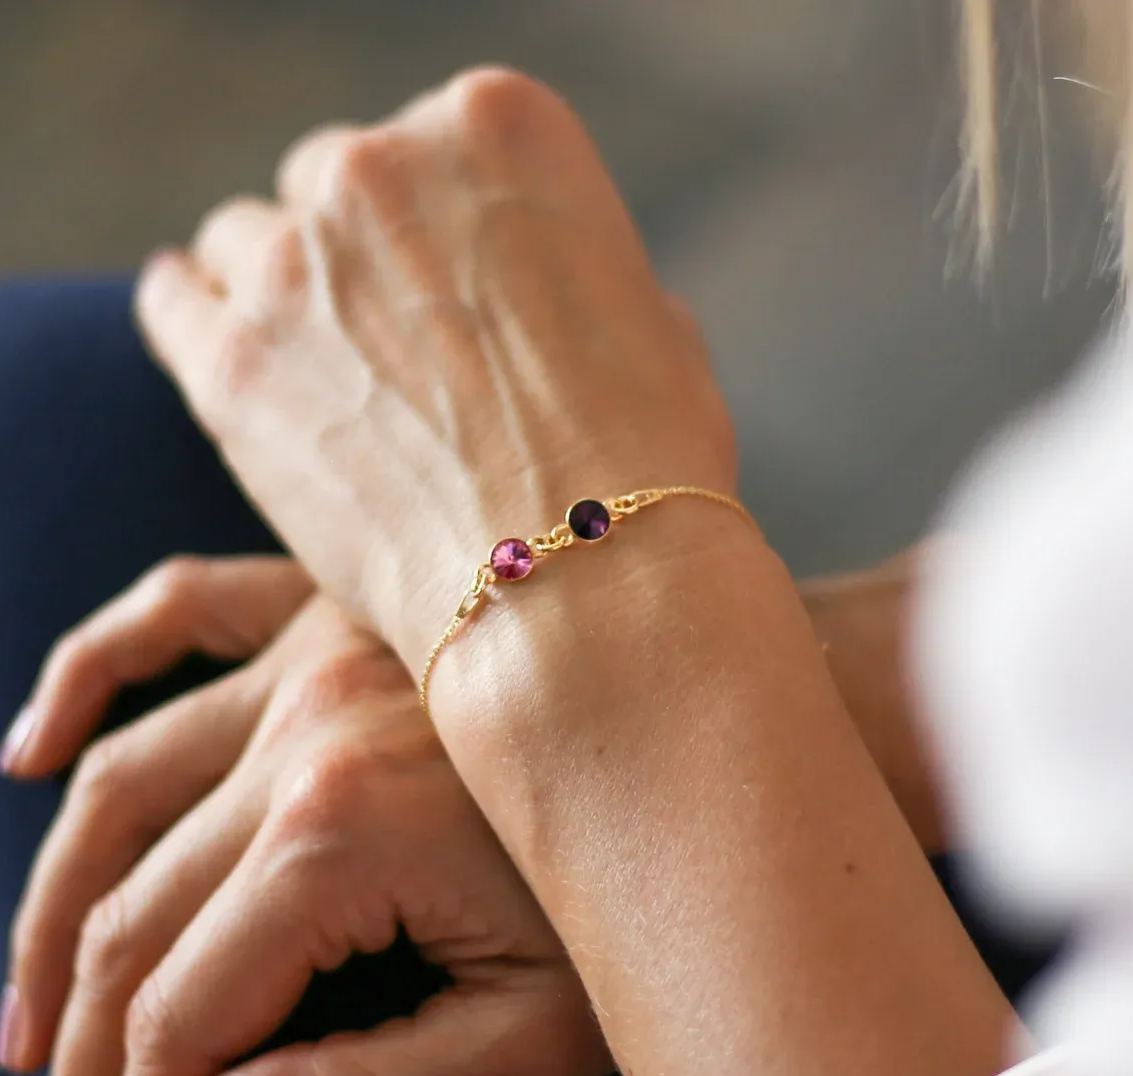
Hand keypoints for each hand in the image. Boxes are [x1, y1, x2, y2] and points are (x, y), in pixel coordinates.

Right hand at [3, 558, 606, 1075]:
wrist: (724, 746)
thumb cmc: (655, 895)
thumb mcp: (529, 1034)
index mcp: (350, 829)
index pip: (180, 1017)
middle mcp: (308, 724)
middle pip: (131, 922)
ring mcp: (316, 652)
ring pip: (122, 786)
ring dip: (49, 910)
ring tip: (20, 1037)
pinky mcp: (335, 614)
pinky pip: (180, 612)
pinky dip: (92, 670)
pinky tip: (32, 748)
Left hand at [135, 67, 736, 676]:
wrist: (584, 583)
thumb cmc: (644, 464)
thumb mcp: (648, 319)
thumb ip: (561, 273)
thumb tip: (526, 297)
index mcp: (500, 128)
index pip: (431, 143)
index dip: (442, 225)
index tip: (453, 287)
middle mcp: (384, 166)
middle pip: (335, 184)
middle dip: (362, 258)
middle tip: (397, 344)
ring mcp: (295, 260)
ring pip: (251, 239)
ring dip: (287, 294)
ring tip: (329, 373)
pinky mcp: (232, 361)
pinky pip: (176, 298)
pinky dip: (199, 317)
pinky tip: (229, 349)